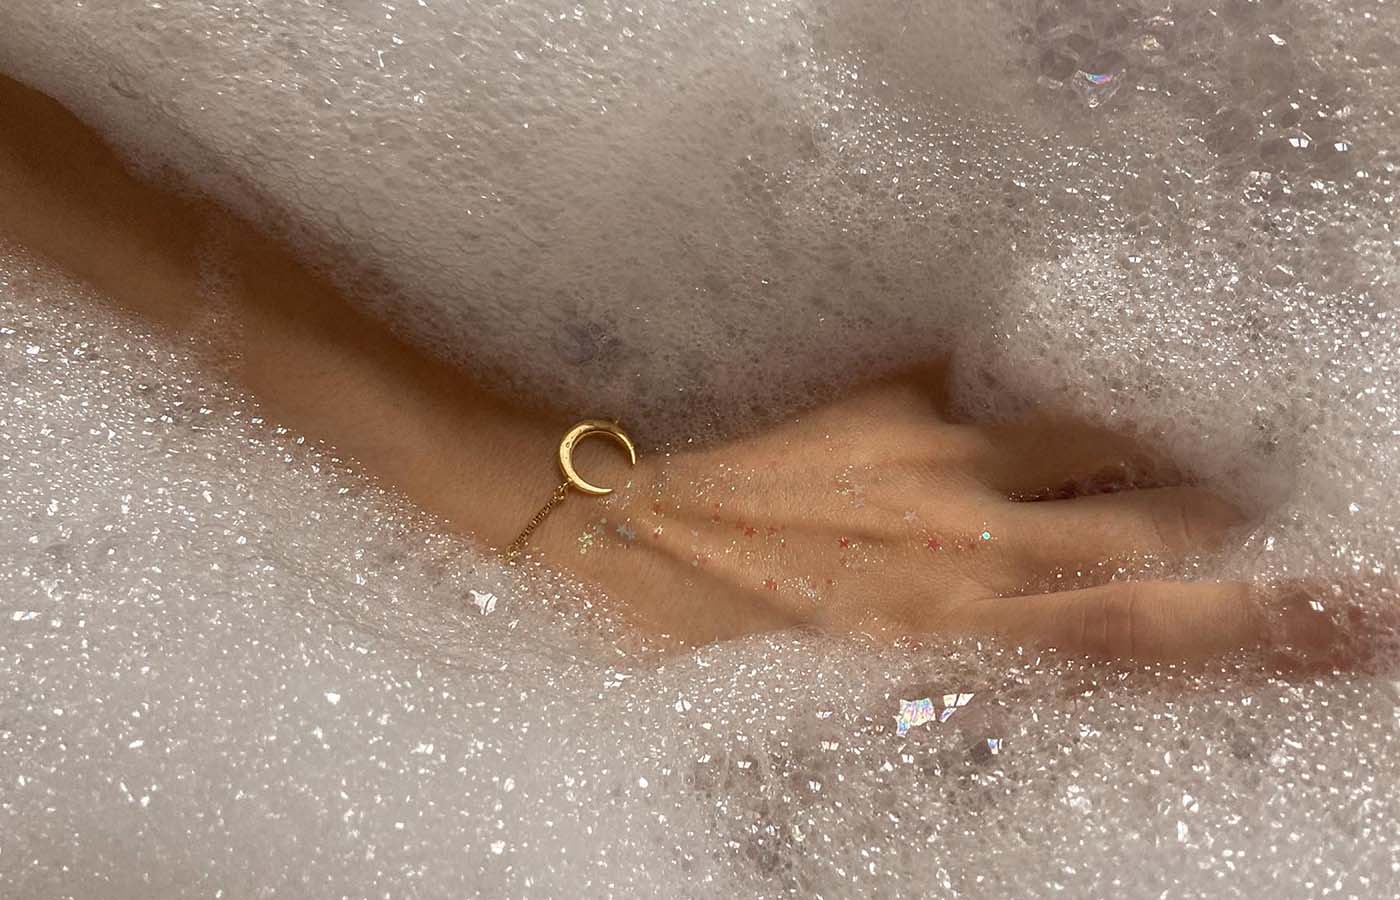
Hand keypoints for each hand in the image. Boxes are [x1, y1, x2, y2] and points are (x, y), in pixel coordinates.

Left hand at [536, 371, 1379, 665]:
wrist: (606, 531)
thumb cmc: (710, 636)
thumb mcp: (843, 695)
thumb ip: (952, 668)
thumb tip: (1017, 650)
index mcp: (962, 645)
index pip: (1157, 636)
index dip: (1270, 630)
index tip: (1352, 617)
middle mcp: (975, 551)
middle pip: (1165, 522)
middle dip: (1217, 524)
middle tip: (1228, 522)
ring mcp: (942, 462)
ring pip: (1107, 448)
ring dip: (1142, 463)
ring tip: (1144, 472)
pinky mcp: (895, 401)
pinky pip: (1008, 401)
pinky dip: (1029, 427)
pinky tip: (990, 444)